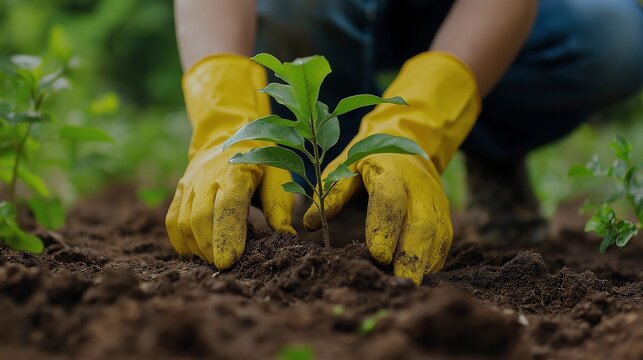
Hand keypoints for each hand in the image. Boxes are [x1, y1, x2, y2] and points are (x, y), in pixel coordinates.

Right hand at [166, 141, 294, 268]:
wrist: (230, 133)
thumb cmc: (260, 159)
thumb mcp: (277, 176)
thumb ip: (279, 207)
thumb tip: (287, 237)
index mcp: (235, 171)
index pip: (227, 207)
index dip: (227, 235)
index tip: (229, 261)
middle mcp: (207, 176)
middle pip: (200, 219)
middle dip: (212, 248)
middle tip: (226, 266)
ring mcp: (189, 183)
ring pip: (184, 223)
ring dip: (198, 248)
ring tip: (215, 259)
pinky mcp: (179, 191)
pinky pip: (172, 222)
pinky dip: (182, 242)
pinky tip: (198, 253)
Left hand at [305, 152, 451, 283]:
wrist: (408, 143)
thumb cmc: (369, 159)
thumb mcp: (345, 166)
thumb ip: (330, 194)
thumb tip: (308, 224)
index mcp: (390, 171)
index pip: (390, 201)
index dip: (386, 228)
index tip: (379, 256)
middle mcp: (420, 187)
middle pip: (422, 224)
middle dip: (412, 256)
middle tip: (401, 284)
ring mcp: (437, 202)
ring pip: (438, 236)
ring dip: (424, 263)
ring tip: (409, 287)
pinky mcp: (445, 216)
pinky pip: (443, 243)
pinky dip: (433, 262)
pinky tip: (419, 278)